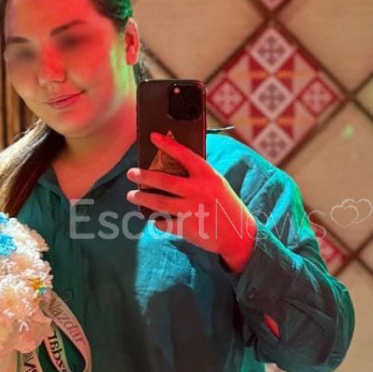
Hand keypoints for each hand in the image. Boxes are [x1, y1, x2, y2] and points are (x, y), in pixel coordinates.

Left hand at [126, 132, 257, 270]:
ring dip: (141, 198)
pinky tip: (153, 218)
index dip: (167, 144)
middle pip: (163, 180)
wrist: (240, 235)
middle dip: (143, 176)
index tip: (152, 136)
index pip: (184, 155)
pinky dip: (156, 220)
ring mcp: (193, 210)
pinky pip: (164, 223)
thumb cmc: (226, 206)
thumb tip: (170, 168)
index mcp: (208, 176)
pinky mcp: (188, 228)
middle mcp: (199, 191)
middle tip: (131, 173)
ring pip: (158, 202)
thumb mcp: (217, 185)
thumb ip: (198, 176)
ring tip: (132, 196)